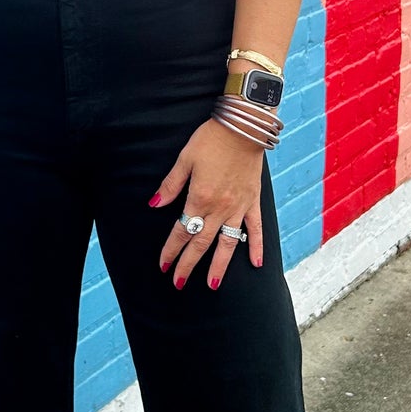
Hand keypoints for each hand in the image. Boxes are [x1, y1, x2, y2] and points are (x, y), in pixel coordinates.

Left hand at [149, 117, 264, 289]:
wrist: (244, 126)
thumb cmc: (211, 139)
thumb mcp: (185, 159)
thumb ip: (170, 185)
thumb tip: (154, 204)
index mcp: (199, 198)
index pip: (182, 231)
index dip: (171, 250)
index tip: (163, 265)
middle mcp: (219, 208)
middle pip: (201, 243)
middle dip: (188, 265)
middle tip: (178, 283)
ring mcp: (238, 207)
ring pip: (228, 243)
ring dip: (219, 266)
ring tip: (211, 284)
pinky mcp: (253, 201)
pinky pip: (255, 229)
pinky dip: (256, 247)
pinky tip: (256, 264)